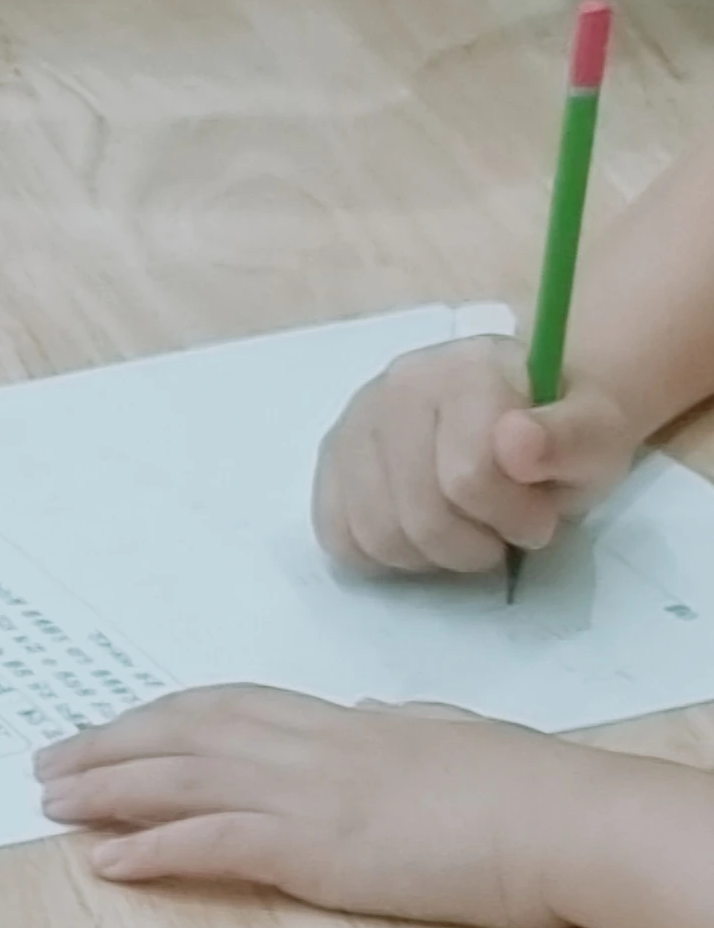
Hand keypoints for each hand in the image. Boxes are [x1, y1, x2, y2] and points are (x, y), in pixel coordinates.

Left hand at [36, 686, 604, 927]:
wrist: (551, 813)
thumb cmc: (511, 777)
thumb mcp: (441, 732)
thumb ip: (397, 722)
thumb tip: (371, 713)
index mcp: (330, 719)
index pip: (218, 707)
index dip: (154, 718)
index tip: (109, 726)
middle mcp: (301, 743)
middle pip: (179, 735)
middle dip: (108, 746)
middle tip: (49, 760)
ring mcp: (301, 791)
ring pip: (179, 779)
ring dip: (107, 790)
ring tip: (52, 801)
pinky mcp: (312, 846)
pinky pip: (211, 843)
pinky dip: (153, 849)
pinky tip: (107, 862)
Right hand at [311, 335, 635, 575]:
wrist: (521, 409)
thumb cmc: (560, 431)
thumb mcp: (598, 435)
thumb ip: (569, 439)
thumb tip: (515, 442)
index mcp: (466, 371)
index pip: (468, 478)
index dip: (515, 518)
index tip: (543, 516)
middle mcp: (396, 386)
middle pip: (419, 516)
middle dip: (475, 546)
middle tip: (504, 531)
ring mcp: (355, 422)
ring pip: (377, 533)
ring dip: (431, 557)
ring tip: (463, 531)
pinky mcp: (330, 457)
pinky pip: (337, 534)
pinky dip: (382, 554)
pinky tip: (420, 534)